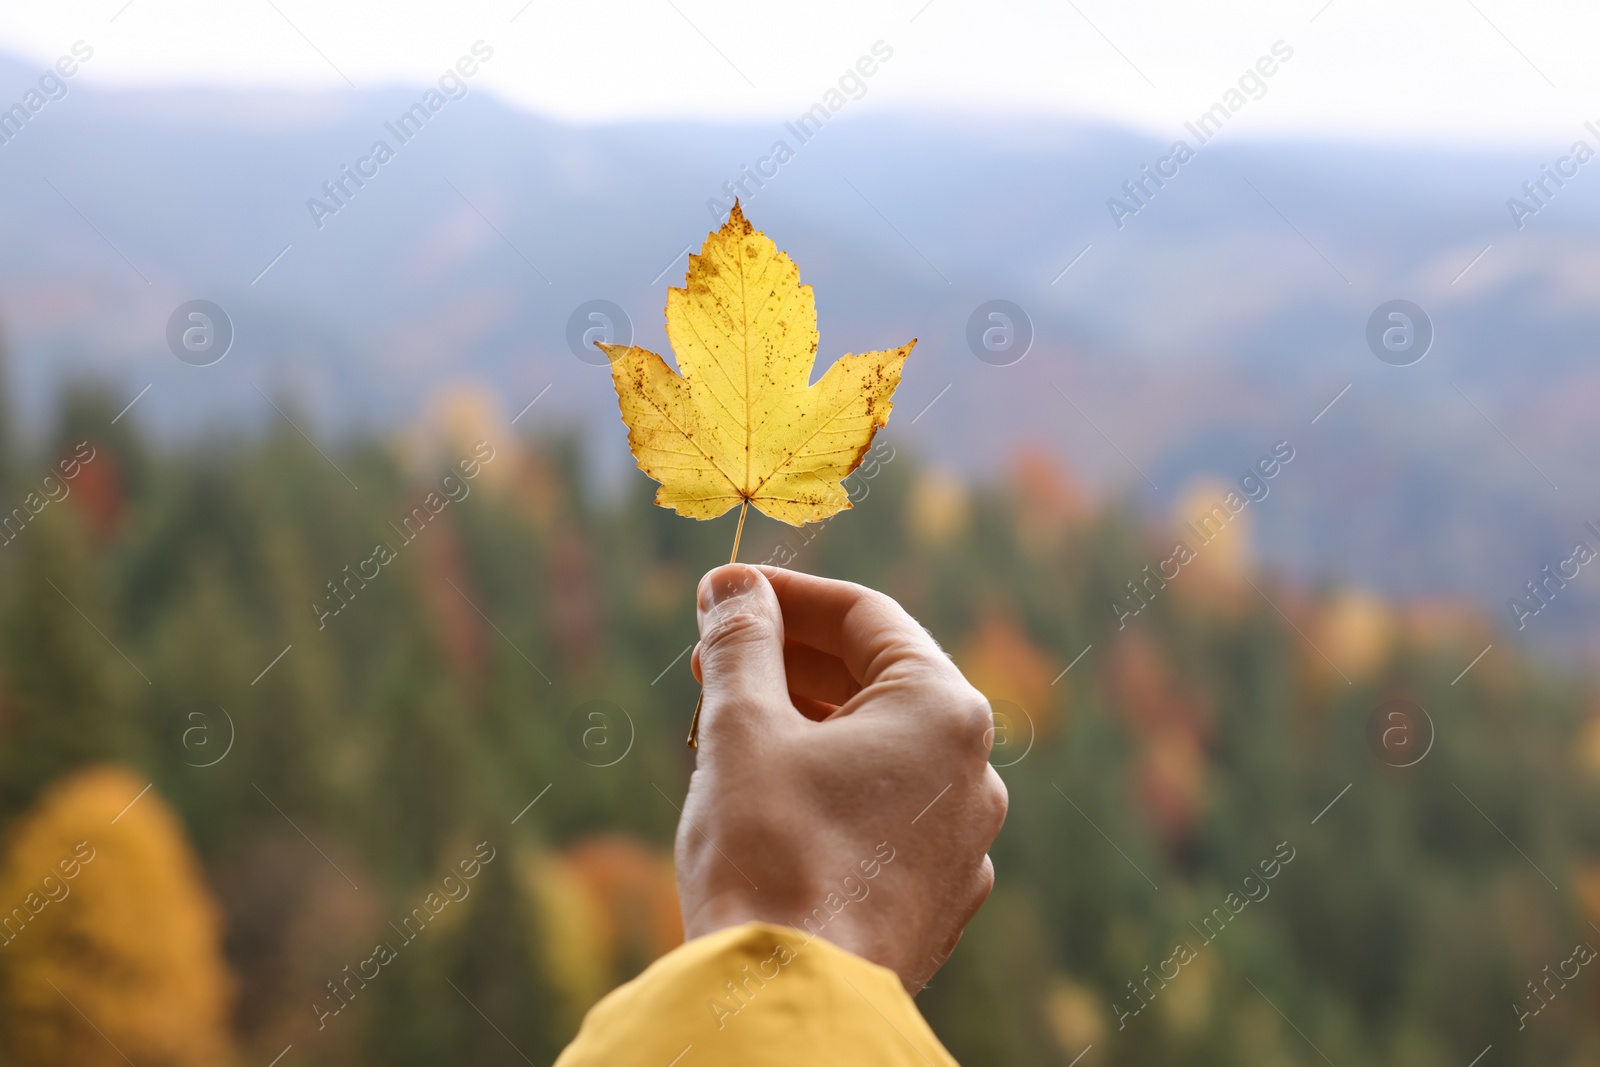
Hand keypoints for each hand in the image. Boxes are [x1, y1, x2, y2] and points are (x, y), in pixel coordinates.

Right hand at [679, 563, 1006, 992]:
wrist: (789, 1001)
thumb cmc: (769, 855)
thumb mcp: (742, 728)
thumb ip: (742, 642)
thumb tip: (733, 587)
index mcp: (943, 711)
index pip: (865, 616)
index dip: (786, 596)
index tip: (724, 593)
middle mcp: (974, 771)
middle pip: (878, 681)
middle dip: (791, 659)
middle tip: (713, 653)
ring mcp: (963, 841)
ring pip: (881, 750)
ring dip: (807, 722)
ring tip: (731, 721)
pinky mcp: (938, 896)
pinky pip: (886, 812)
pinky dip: (831, 785)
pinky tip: (771, 795)